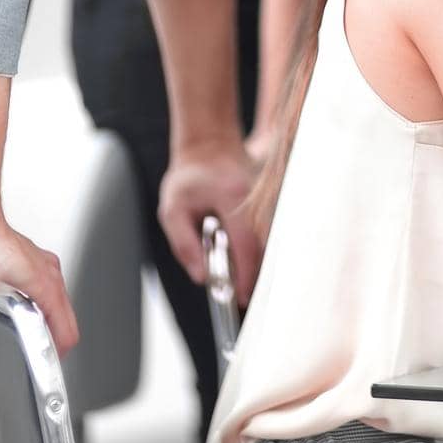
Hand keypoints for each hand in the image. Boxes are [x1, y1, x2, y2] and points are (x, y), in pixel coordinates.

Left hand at [159, 141, 262, 303]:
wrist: (210, 145)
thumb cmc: (188, 178)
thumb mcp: (172, 212)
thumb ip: (185, 246)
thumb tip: (202, 278)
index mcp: (232, 199)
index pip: (246, 245)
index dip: (245, 275)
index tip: (240, 297)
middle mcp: (256, 199)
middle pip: (264, 247)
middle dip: (255, 276)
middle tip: (241, 298)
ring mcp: (267, 198)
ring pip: (270, 242)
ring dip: (257, 264)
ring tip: (241, 282)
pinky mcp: (269, 202)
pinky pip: (268, 233)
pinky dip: (259, 251)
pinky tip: (247, 262)